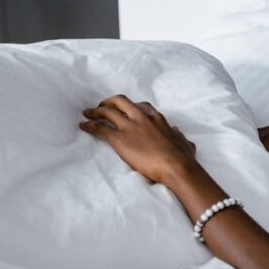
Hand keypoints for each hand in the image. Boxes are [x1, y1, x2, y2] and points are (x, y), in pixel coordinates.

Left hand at [79, 95, 196, 184]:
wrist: (175, 166)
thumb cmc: (182, 157)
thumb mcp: (184, 142)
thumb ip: (179, 135)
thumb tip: (177, 131)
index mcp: (157, 117)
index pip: (140, 106)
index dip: (130, 107)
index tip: (125, 109)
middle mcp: (141, 117)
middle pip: (120, 101)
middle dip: (109, 102)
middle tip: (102, 106)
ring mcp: (129, 126)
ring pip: (107, 111)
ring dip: (95, 111)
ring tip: (88, 113)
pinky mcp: (119, 138)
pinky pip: (100, 128)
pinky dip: (90, 125)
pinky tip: (84, 126)